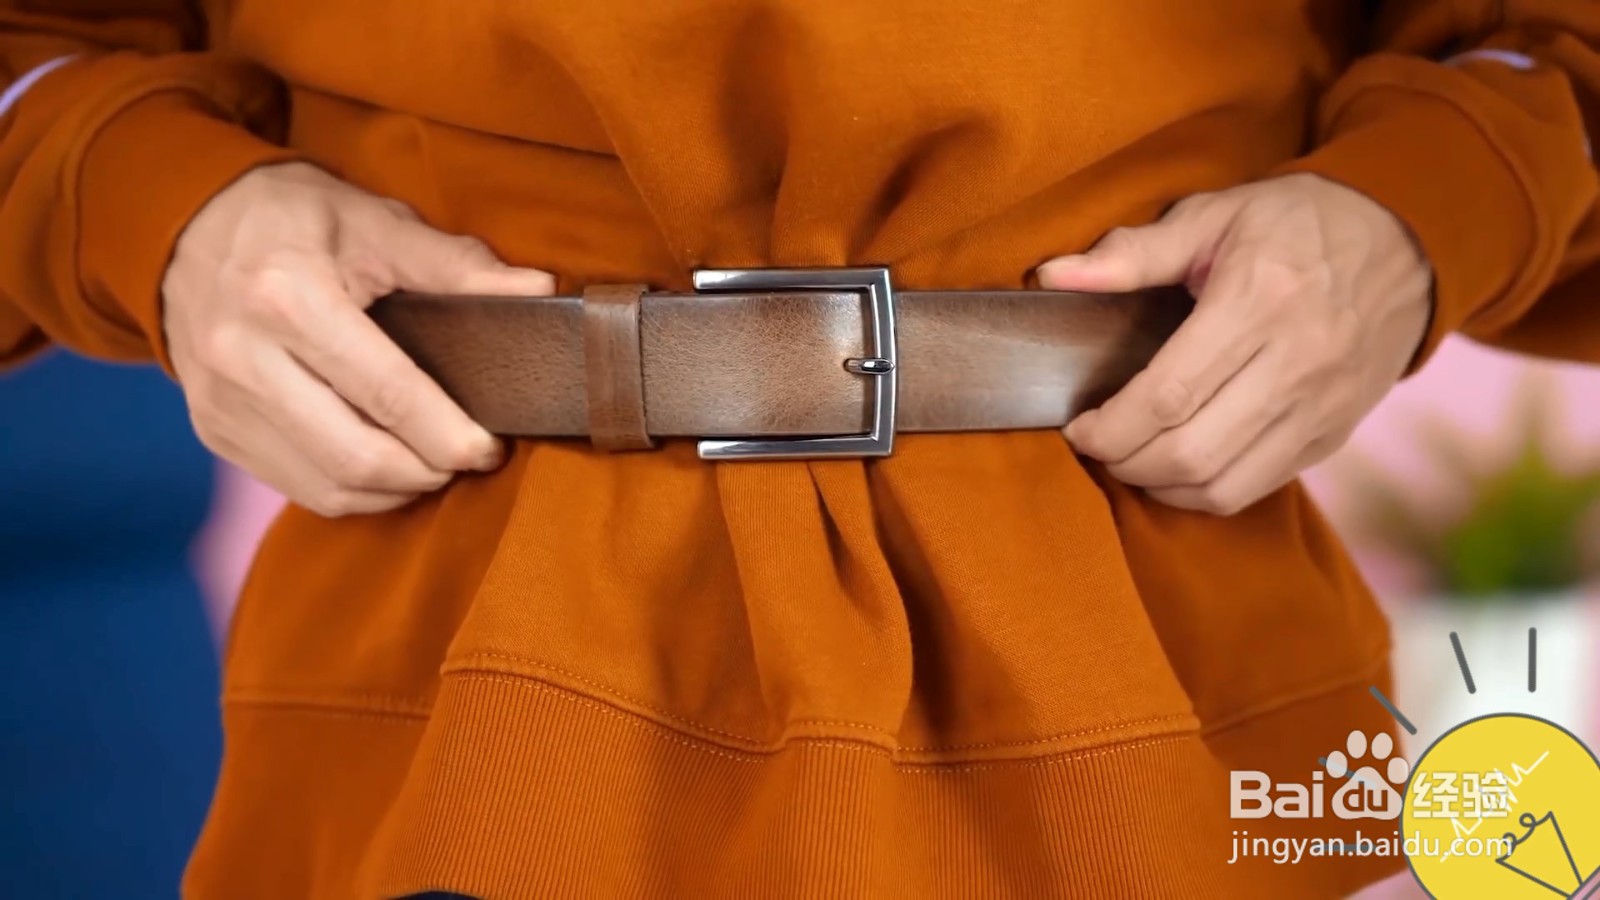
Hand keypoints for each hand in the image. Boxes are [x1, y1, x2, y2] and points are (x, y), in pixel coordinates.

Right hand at [163, 162, 553, 516]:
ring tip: (435, 461)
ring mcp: (221, 402)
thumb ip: (456, 264)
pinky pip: (300, 487)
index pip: (387, 394)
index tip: (492, 445)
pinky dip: (355, 490)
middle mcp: (243, 356)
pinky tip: (389, 466)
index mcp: (286, 296)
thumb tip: (538, 292)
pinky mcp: (213, 429)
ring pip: (329, 487)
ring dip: (397, 489)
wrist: (182, 225)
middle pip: (357, 457)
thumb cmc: (293, 218)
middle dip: (429, 471)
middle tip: (471, 456)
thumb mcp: (374, 219)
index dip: (450, 434)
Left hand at [1039, 173, 1432, 515]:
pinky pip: (1259, 487)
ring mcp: (1323, 405)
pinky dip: (1206, 492)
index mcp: (1258, 301)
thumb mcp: (1215, 215)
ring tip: (1132, 458)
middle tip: (1098, 445)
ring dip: (1162, 487)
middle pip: (1192, 452)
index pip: (1169, 395)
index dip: (1110, 427)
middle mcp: (1298, 361)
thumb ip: (1132, 252)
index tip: (1078, 426)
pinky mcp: (1336, 433)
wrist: (1410, 239)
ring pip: (1225, 484)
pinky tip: (1178, 467)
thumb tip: (1052, 277)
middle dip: (1126, 462)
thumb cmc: (1298, 222)